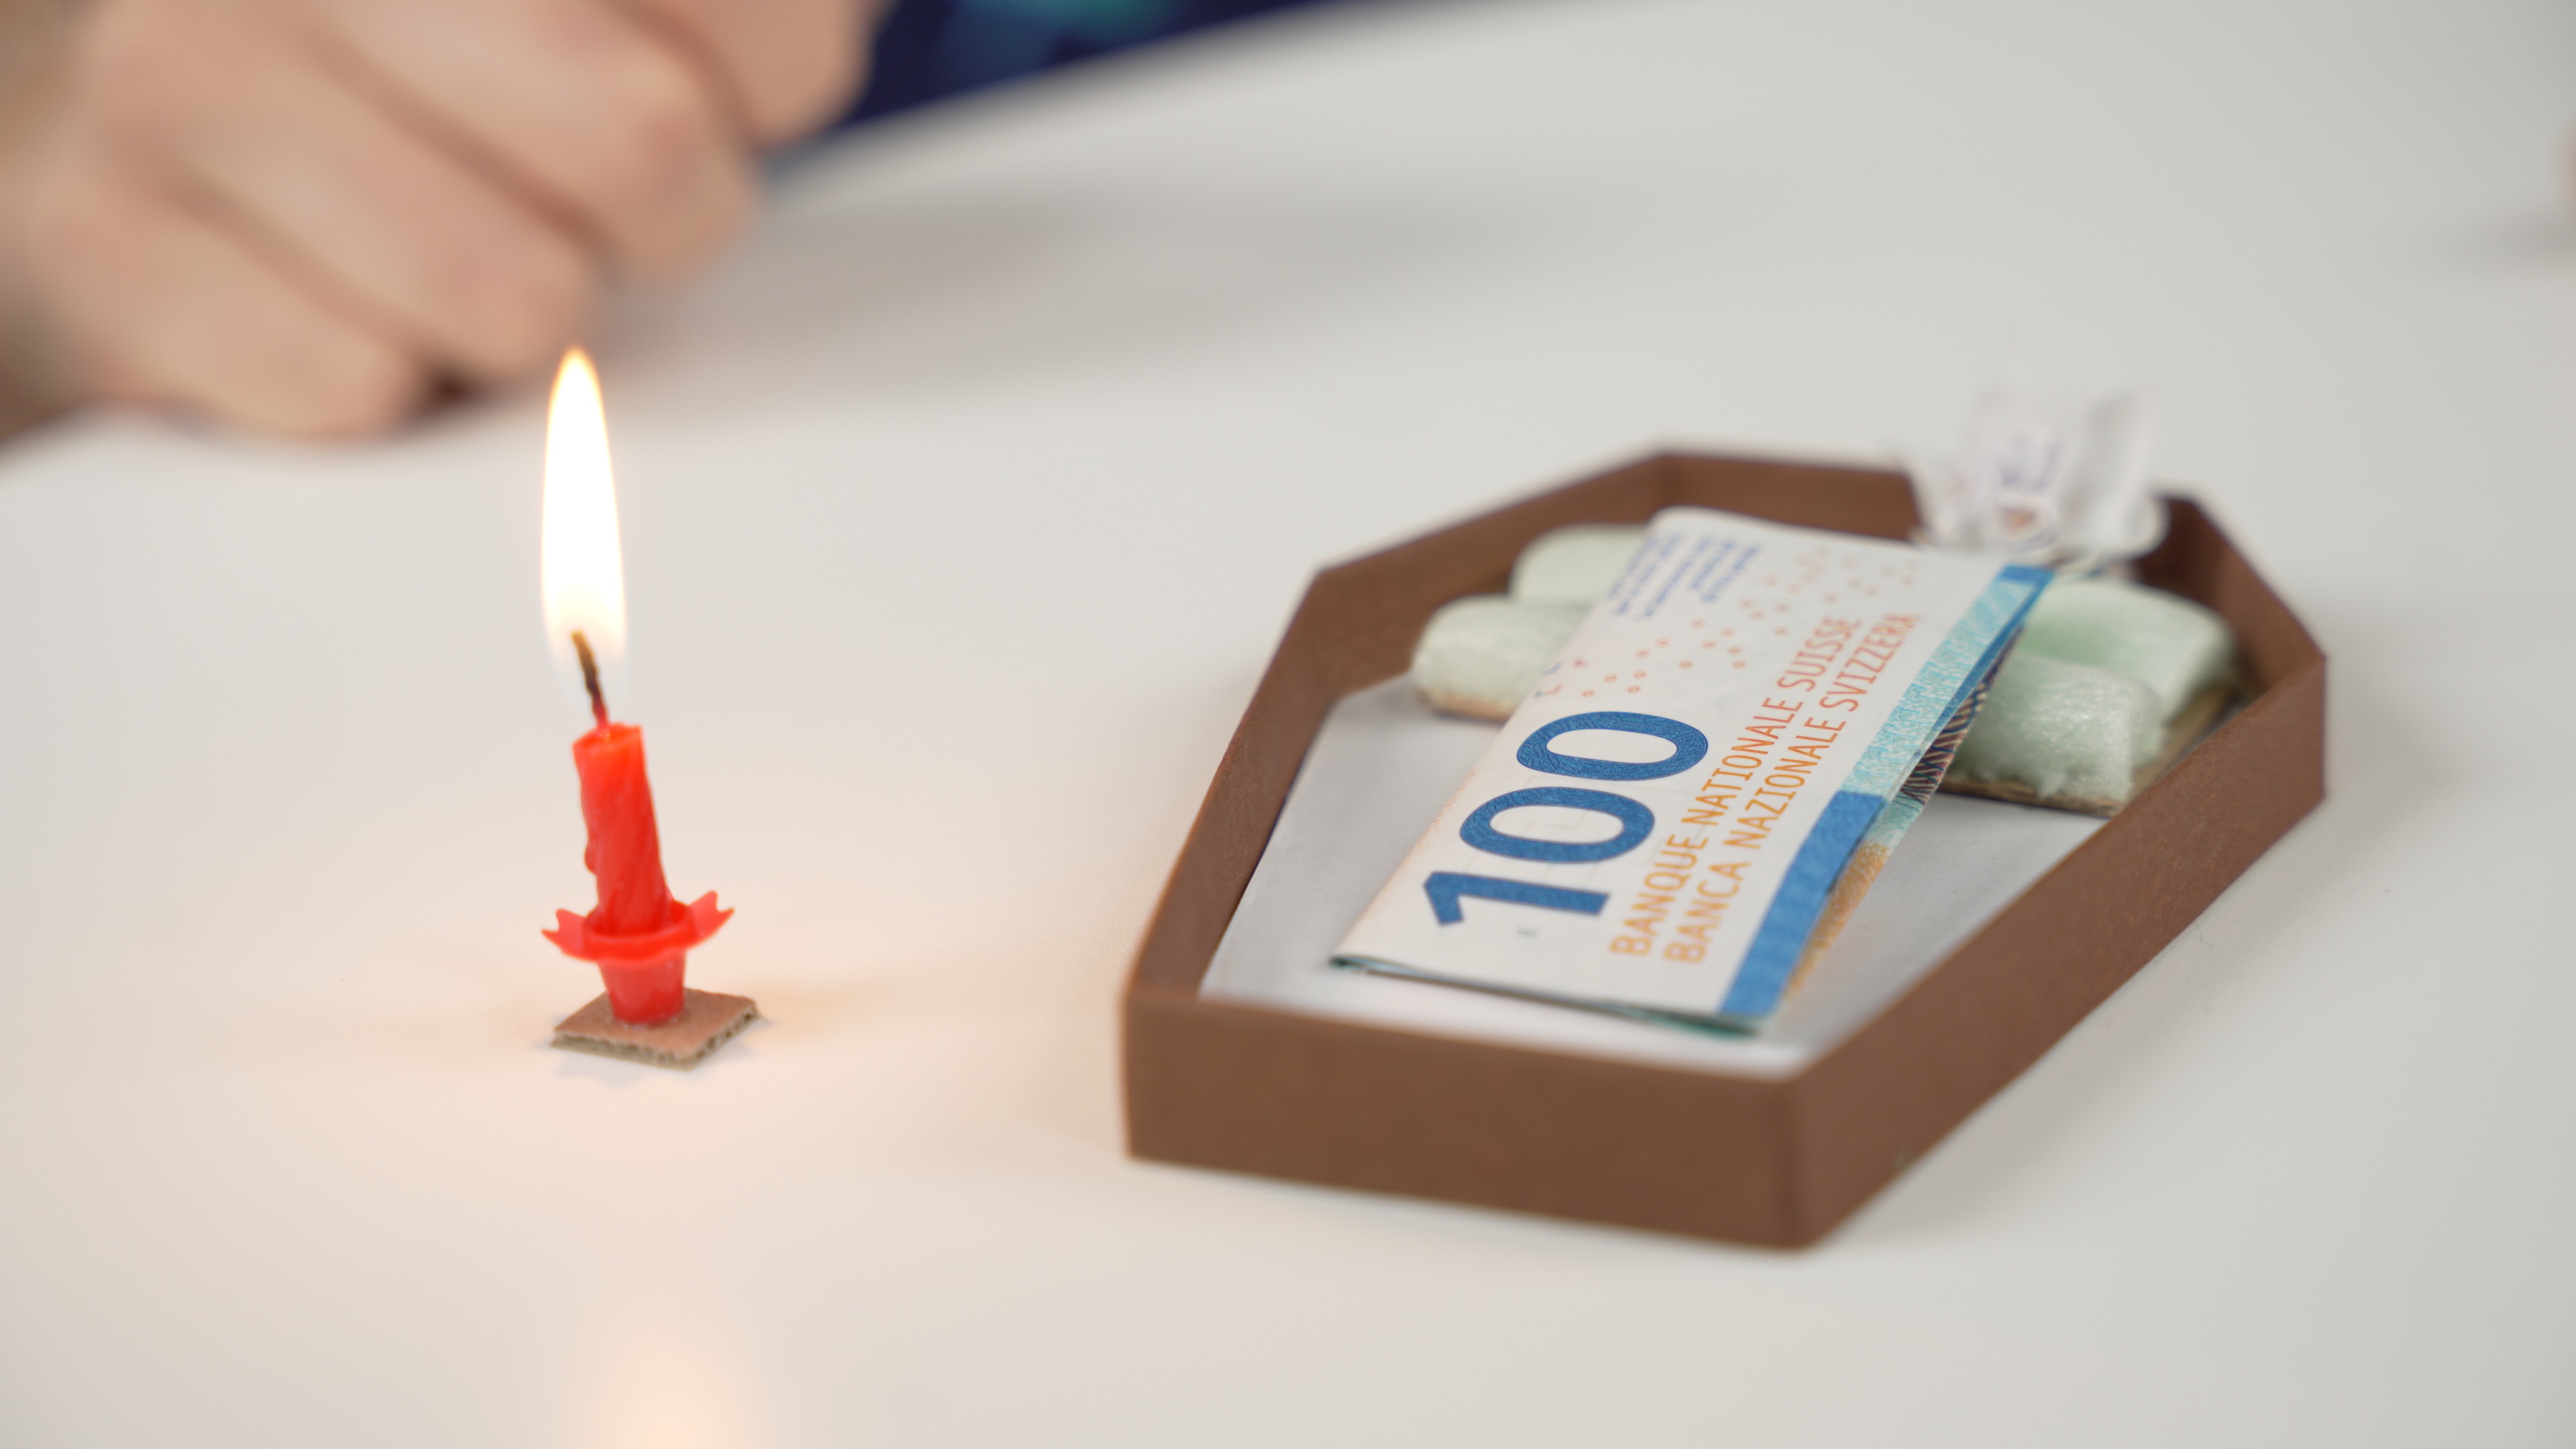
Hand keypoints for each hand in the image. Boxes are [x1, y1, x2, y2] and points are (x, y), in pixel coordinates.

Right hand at [2, 0, 874, 436]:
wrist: (108, 140)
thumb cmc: (390, 82)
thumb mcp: (550, 12)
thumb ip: (725, 25)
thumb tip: (824, 40)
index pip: (766, 23)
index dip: (774, 85)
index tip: (721, 95)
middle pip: (642, 141)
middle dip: (665, 217)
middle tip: (598, 206)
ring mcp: (185, 81)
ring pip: (512, 295)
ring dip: (516, 321)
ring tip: (452, 258)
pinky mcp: (107, 245)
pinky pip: (360, 388)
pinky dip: (377, 387)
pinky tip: (338, 310)